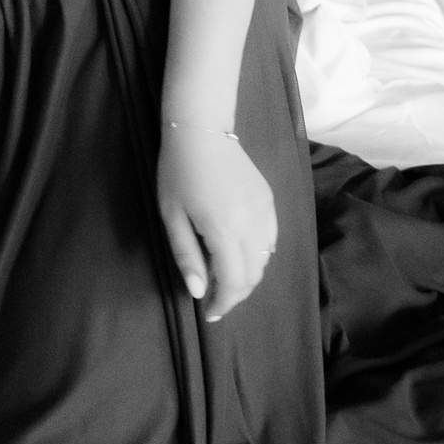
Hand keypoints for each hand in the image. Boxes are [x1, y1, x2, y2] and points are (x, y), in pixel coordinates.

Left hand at [157, 126, 277, 322]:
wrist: (201, 130)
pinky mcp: (269, 201)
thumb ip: (186, 255)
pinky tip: (240, 251)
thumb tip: (198, 291)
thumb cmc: (177, 172)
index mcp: (224, 230)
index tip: (209, 313)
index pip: (234, 283)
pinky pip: (271, 239)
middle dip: (235, 293)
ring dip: (248, 275)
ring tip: (224, 274)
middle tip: (215, 297)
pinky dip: (259, 254)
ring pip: (266, 260)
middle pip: (253, 276)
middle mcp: (251, 225)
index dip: (223, 303)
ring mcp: (265, 212)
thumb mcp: (172, 215)